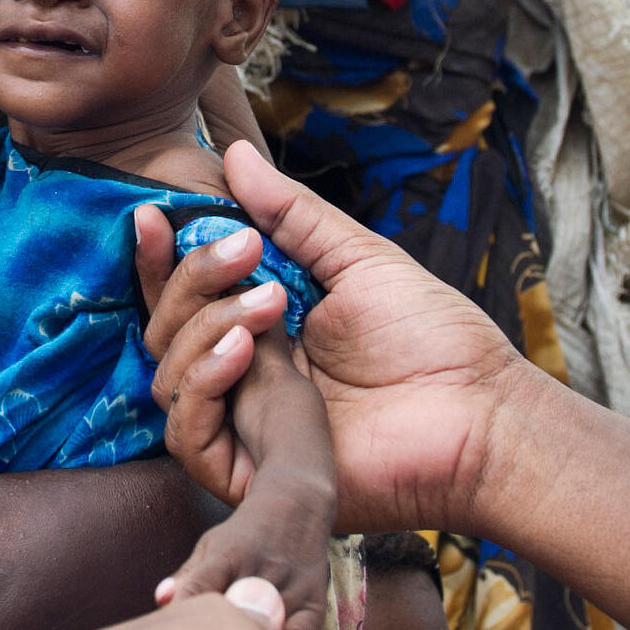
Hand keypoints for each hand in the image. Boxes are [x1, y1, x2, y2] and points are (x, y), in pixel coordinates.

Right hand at [138, 141, 528, 539]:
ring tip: (268, 306)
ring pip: (166, 379)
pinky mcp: (250, 474)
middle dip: (191, 282)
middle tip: (245, 253)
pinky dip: (201, 386)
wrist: (477, 414)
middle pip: (164, 331)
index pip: (183, 297)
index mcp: (259, 329)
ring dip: (203, 329)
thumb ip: (291, 214)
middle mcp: (242, 378)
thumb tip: (234, 155)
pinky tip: (245, 351)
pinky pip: (186, 436)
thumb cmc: (432, 338)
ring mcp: (243, 427)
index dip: (159, 259)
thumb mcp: (356, 258)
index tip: (152, 215)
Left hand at [158, 493, 332, 629]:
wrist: (297, 508)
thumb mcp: (211, 545)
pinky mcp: (314, 605)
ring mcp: (290, 589)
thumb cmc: (244, 535)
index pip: (199, 587)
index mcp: (229, 555)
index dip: (181, 617)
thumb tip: (160, 599)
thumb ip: (188, 576)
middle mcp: (261, 571)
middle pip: (233, 619)